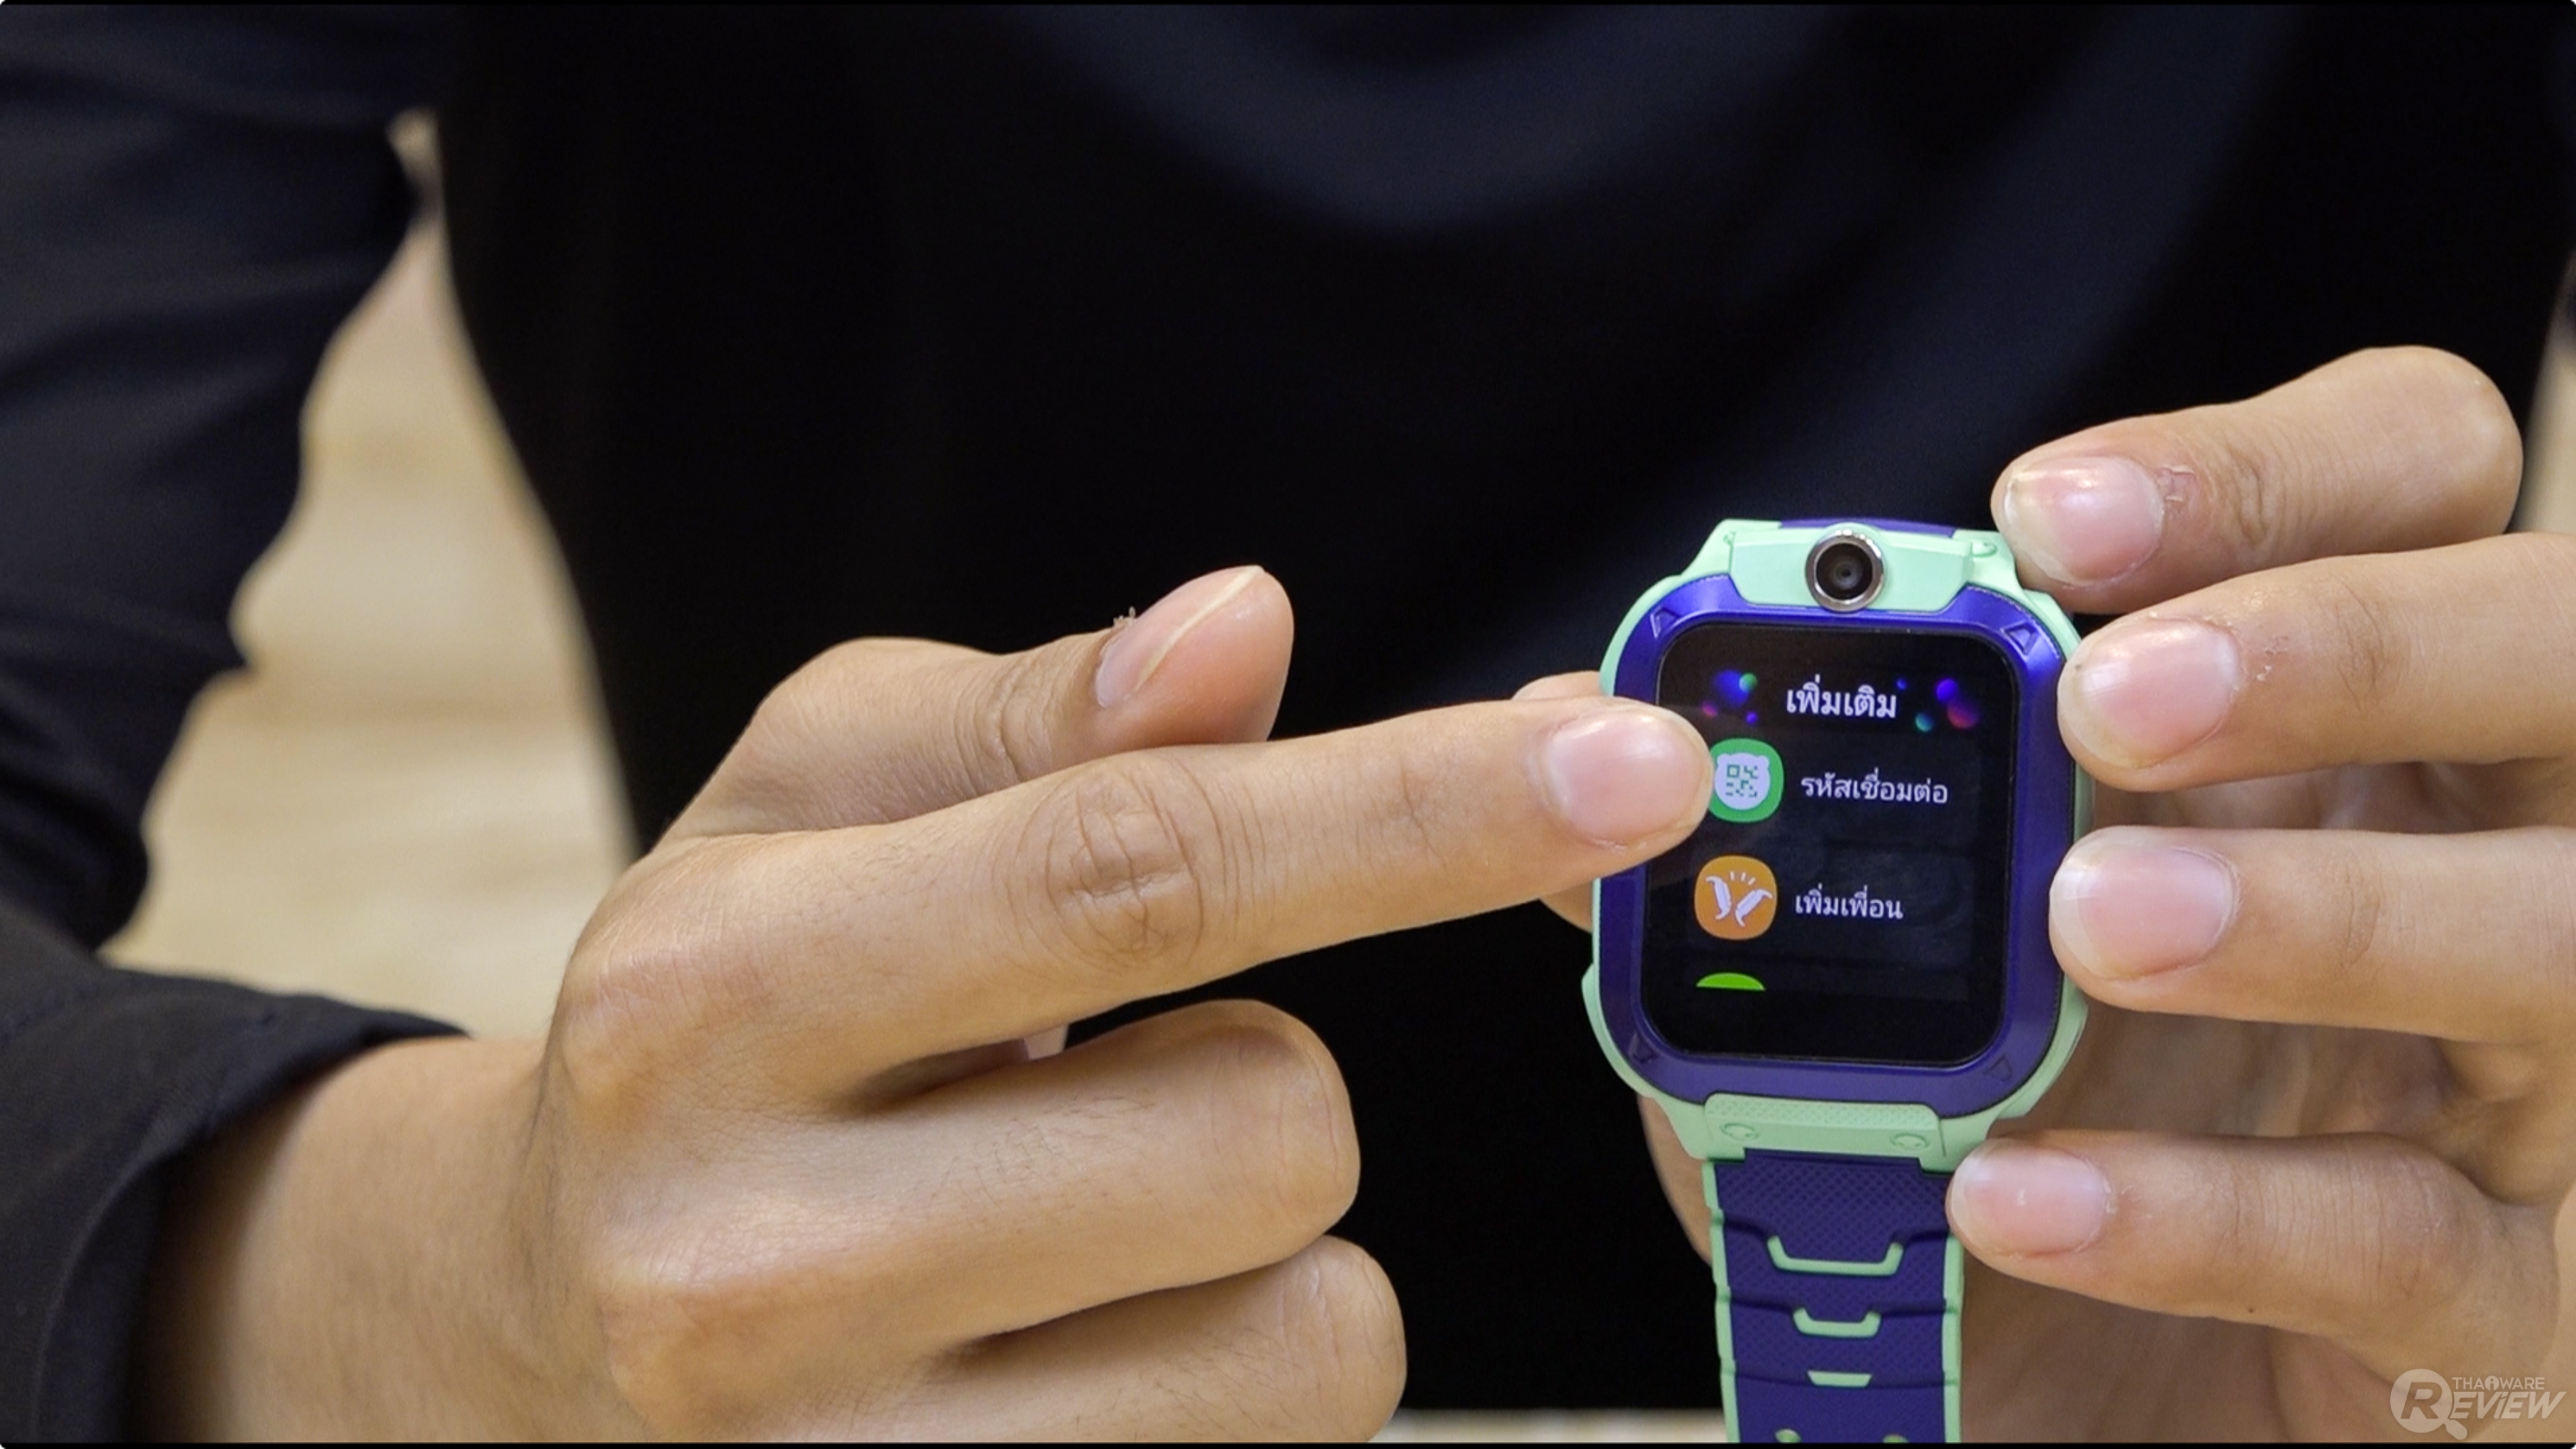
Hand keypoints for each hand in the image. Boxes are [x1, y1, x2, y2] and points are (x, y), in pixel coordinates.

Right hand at [139, 565, 1715, 1437]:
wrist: (528, 1333)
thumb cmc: (716, 1028)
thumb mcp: (800, 813)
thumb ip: (1029, 713)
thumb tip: (1245, 632)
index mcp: (712, 995)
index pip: (1137, 870)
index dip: (1416, 809)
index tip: (1635, 769)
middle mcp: (745, 1257)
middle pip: (1274, 1128)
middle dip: (1259, 1082)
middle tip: (1100, 1091)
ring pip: (1313, 1333)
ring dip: (1263, 1258)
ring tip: (1075, 1238)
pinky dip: (1233, 1393)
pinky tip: (1071, 1362)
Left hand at [1563, 348, 2575, 1438]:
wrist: (2032, 1426)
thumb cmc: (1990, 1156)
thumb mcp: (1851, 985)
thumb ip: (1758, 848)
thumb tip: (1578, 712)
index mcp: (2345, 733)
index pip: (2408, 485)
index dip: (2267, 468)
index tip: (2048, 521)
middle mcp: (2494, 859)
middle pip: (2555, 648)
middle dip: (2347, 644)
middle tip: (2112, 700)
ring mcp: (2543, 1091)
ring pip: (2557, 938)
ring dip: (2320, 912)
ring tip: (2086, 925)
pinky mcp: (2520, 1319)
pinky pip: (2415, 1242)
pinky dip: (2211, 1212)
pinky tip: (2016, 1195)